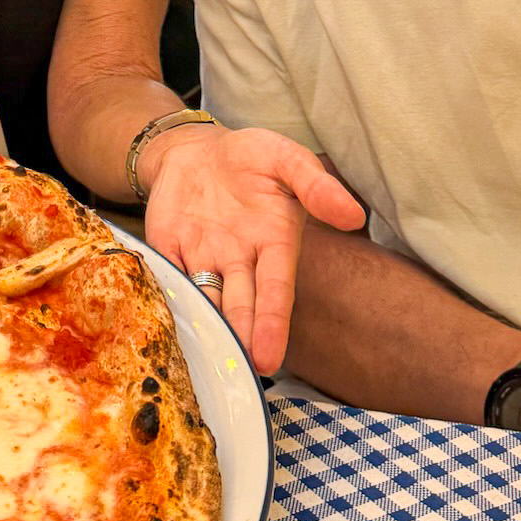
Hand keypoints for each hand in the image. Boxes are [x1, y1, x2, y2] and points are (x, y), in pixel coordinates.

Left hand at [141, 124, 366, 372]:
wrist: (197, 148)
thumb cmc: (251, 158)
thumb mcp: (287, 159)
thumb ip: (316, 185)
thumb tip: (354, 215)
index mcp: (273, 243)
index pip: (275, 290)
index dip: (272, 323)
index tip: (269, 357)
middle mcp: (238, 261)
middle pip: (240, 306)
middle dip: (240, 338)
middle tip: (237, 372)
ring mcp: (202, 259)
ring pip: (206, 300)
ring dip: (207, 327)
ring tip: (207, 360)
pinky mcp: (169, 251)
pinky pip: (168, 277)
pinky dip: (167, 296)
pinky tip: (165, 321)